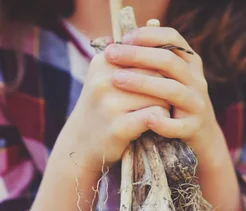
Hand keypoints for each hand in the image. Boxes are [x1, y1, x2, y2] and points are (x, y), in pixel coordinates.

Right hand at [58, 51, 170, 172]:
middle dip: (164, 88)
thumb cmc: (103, 107)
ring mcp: (110, 104)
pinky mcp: (118, 127)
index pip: (149, 55)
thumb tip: (158, 32)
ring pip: (159, 96)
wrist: (80, 143)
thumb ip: (131, 58)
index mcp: (104, 61)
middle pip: (157, 74)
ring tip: (155, 113)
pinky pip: (155, 116)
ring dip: (164, 105)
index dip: (159, 71)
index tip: (155, 84)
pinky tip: (155, 125)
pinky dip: (161, 121)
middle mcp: (104, 80)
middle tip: (159, 101)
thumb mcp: (108, 76)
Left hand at [104, 27, 225, 165]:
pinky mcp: (194, 127)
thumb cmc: (172, 104)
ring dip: (144, 84)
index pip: (172, 38)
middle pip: (169, 61)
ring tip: (117, 80)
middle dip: (138, 56)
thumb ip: (146, 62)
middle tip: (111, 55)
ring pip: (173, 90)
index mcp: (189, 62)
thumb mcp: (165, 79)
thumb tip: (109, 42)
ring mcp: (197, 104)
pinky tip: (146, 119)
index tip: (123, 38)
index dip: (148, 35)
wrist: (200, 137)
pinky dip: (164, 123)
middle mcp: (196, 80)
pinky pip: (179, 125)